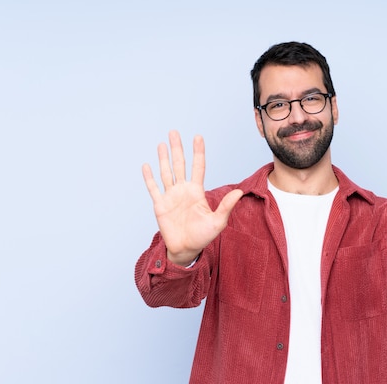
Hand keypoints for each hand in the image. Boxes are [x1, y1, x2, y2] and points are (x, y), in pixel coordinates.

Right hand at [142, 130, 243, 265]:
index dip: (198, 152)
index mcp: (197, 191)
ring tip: (162, 144)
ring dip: (163, 158)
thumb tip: (240, 192)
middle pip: (179, 164)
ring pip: (166, 173)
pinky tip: (147, 165)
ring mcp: (171, 196)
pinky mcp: (160, 205)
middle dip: (177, 148)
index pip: (198, 166)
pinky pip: (153, 188)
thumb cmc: (203, 236)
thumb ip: (227, 206)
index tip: (198, 136)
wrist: (186, 249)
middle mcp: (183, 190)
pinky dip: (149, 177)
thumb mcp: (218, 221)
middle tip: (174, 132)